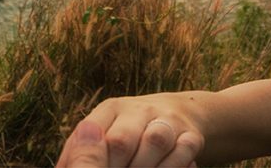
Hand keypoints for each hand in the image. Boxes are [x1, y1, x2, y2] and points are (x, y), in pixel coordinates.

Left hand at [56, 95, 205, 167]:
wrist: (178, 114)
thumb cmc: (128, 135)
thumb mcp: (104, 134)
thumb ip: (80, 154)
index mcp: (110, 109)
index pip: (92, 133)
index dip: (92, 161)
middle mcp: (138, 109)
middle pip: (121, 141)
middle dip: (117, 167)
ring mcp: (166, 120)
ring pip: (155, 141)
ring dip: (146, 167)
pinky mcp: (191, 133)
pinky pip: (184, 149)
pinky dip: (173, 165)